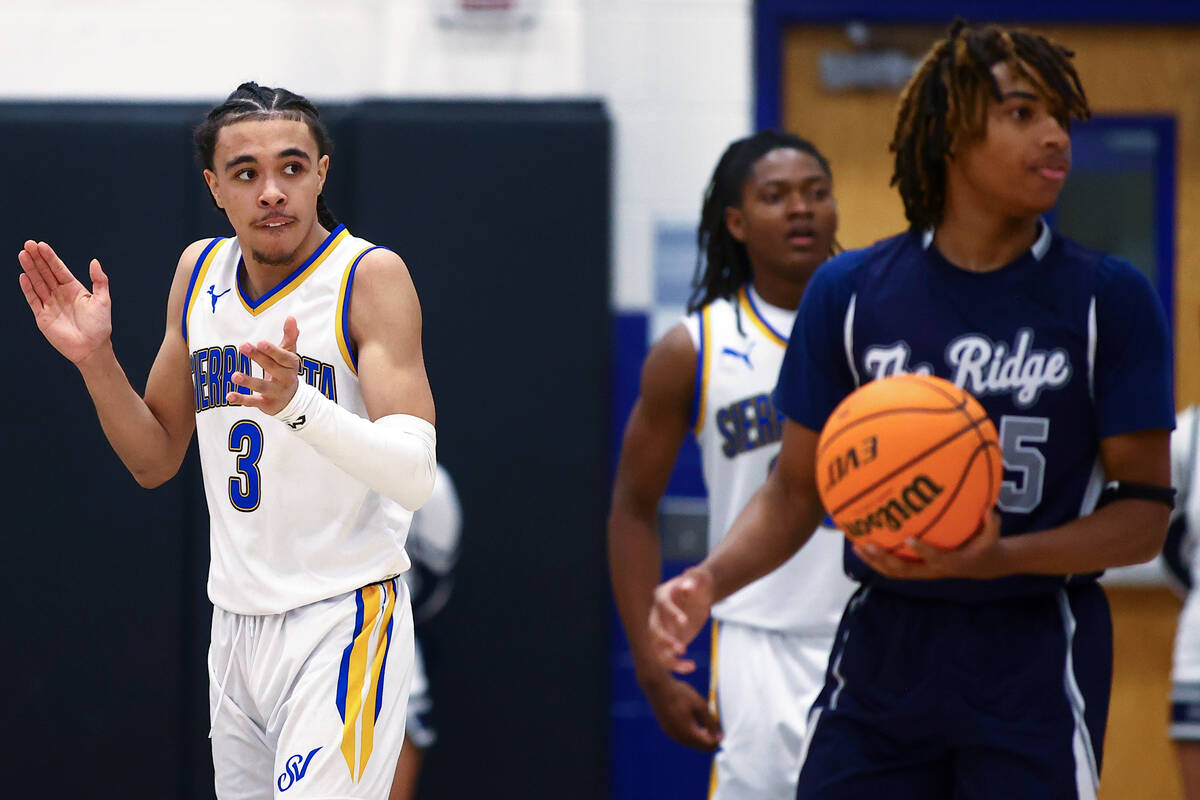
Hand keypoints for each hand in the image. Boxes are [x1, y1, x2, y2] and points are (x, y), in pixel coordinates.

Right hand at [17, 240, 112, 363]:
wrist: (92, 348)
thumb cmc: (100, 326)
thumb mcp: (103, 300)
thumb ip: (99, 280)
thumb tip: (94, 261)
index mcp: (74, 289)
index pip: (59, 269)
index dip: (50, 257)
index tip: (41, 245)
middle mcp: (60, 295)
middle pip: (45, 273)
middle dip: (37, 259)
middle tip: (28, 244)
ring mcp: (50, 305)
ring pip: (37, 283)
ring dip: (30, 269)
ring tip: (22, 255)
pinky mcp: (43, 316)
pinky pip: (33, 300)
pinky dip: (28, 288)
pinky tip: (23, 276)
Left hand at [227, 316, 300, 414]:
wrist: (293, 401)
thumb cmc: (286, 371)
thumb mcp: (289, 355)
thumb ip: (290, 337)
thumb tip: (291, 317)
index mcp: (291, 365)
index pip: (283, 357)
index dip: (272, 350)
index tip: (260, 342)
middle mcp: (285, 379)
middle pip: (271, 368)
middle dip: (258, 358)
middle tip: (243, 346)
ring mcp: (276, 392)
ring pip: (262, 386)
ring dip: (248, 381)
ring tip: (234, 376)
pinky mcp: (266, 404)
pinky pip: (253, 402)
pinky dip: (241, 399)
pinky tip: (229, 396)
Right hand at [640, 672, 721, 751]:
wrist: (657, 686)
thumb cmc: (680, 694)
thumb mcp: (700, 706)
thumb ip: (711, 722)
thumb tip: (719, 736)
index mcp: (687, 733)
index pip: (708, 745)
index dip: (717, 739)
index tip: (722, 729)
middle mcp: (678, 737)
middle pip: (699, 746)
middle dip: (709, 738)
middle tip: (715, 725)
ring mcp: (670, 734)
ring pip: (690, 742)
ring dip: (700, 735)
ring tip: (705, 722)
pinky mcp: (666, 729)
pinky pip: (682, 736)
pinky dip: (690, 732)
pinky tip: (693, 720)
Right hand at [648, 567, 713, 674]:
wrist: (700, 595)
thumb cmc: (700, 583)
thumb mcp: (700, 578)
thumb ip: (694, 579)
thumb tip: (688, 584)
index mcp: (662, 595)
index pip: (662, 604)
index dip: (672, 613)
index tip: (685, 622)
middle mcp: (656, 613)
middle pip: (654, 628)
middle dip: (665, 640)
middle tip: (682, 648)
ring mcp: (660, 629)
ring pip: (656, 647)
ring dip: (669, 658)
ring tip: (689, 665)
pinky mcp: (667, 641)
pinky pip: (666, 656)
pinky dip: (676, 664)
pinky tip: (691, 667)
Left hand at [852, 510, 1006, 579]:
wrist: (981, 566)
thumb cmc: (983, 547)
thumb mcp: (992, 538)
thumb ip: (991, 525)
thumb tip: (990, 510)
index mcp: (951, 563)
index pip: (935, 559)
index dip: (922, 551)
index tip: (909, 538)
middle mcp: (932, 571)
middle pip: (904, 570)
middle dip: (885, 559)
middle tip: (869, 545)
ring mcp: (921, 571)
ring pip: (893, 572)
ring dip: (874, 561)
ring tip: (856, 546)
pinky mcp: (914, 569)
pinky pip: (892, 567)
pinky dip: (876, 559)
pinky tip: (860, 545)